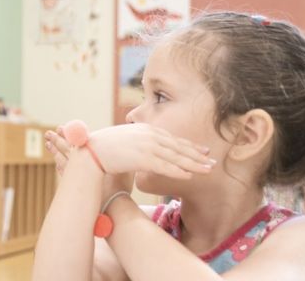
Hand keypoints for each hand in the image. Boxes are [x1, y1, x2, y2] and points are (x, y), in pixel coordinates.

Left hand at [45, 127, 132, 196]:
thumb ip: (127, 156)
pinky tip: (57, 165)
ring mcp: (77, 177)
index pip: (77, 143)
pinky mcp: (75, 188)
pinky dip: (61, 167)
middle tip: (49, 133)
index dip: (68, 135)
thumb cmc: (121, 188)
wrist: (113, 206)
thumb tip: (135, 144)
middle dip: (58, 140)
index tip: (60, 127)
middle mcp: (83, 166)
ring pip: (63, 161)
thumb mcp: (125, 168)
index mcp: (93, 158)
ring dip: (56, 152)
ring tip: (48, 144)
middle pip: (67, 150)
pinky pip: (65, 174)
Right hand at [90, 123, 213, 178]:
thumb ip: (139, 144)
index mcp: (146, 128)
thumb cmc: (104, 148)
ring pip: (176, 157)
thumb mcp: (126, 141)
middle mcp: (150, 134)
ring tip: (208, 170)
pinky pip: (165, 166)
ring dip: (194, 164)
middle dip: (197, 155)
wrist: (91, 151)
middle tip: (213, 162)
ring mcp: (147, 145)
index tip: (203, 152)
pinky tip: (190, 176)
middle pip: (179, 147)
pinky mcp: (143, 158)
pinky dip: (179, 171)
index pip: (173, 139)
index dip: (190, 146)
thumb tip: (144, 153)